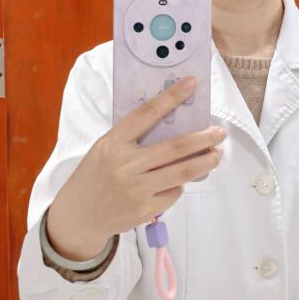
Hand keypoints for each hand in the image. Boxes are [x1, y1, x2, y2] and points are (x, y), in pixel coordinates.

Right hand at [46, 77, 226, 256]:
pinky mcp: (145, 209)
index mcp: (114, 143)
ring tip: (217, 154)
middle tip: (220, 132)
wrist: (78, 216)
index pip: (147, 114)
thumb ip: (133, 138)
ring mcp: (137, 189)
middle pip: (175, 147)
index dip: (171, 97)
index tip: (191, 83)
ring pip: (182, 172)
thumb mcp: (106, 149)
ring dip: (205, 161)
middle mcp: (126, 164)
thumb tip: (174, 123)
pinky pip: (173, 193)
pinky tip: (180, 180)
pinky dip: (180, 184)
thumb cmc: (96, 175)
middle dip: (203, 138)